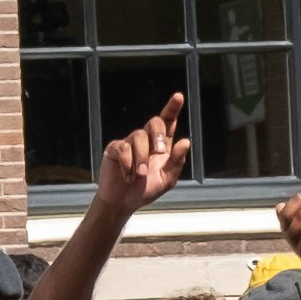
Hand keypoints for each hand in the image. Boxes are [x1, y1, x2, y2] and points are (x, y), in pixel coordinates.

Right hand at [97, 93, 193, 214]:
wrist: (123, 203)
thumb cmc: (146, 190)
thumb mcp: (167, 179)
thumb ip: (176, 161)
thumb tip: (185, 141)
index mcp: (161, 146)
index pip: (168, 122)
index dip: (172, 108)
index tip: (178, 96)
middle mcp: (146, 140)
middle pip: (154, 122)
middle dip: (159, 135)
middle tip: (160, 152)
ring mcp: (129, 143)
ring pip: (138, 137)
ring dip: (142, 158)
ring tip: (141, 175)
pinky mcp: (114, 150)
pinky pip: (122, 148)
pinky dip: (127, 164)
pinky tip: (128, 175)